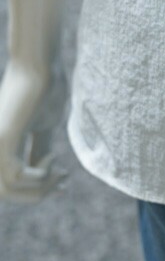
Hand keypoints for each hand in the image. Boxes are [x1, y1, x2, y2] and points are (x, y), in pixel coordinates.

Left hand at [0, 58, 69, 202]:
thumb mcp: (42, 129)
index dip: (36, 193)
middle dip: (39, 194)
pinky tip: (53, 158)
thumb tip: (43, 179)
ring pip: (10, 189)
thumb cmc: (43, 92)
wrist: (40, 66)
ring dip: (42, 185)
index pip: (8, 186)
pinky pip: (17, 176)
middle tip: (64, 180)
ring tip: (60, 169)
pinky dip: (40, 174)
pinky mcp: (2, 139)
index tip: (64, 184)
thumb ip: (38, 152)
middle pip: (7, 193)